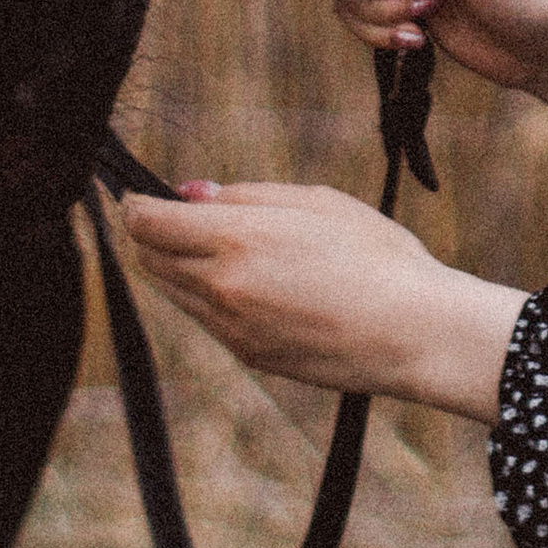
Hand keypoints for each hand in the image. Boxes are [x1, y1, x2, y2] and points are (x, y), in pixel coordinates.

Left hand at [118, 180, 523, 420]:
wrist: (412, 332)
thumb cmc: (376, 255)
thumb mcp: (316, 202)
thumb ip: (245, 195)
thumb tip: (188, 193)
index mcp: (237, 241)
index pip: (147, 224)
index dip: (135, 205)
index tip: (141, 195)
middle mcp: (221, 289)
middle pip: (150, 259)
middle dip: (155, 234)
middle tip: (183, 216)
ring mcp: (231, 328)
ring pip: (174, 292)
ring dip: (180, 266)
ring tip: (226, 246)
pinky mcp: (248, 354)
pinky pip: (206, 319)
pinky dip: (210, 295)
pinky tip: (255, 281)